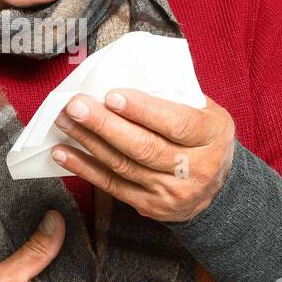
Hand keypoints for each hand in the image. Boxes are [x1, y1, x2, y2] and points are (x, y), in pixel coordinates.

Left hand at [51, 88, 235, 222]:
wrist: (218, 187)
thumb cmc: (203, 137)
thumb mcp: (205, 111)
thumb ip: (175, 96)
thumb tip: (128, 76)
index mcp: (212, 136)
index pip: (176, 124)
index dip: (143, 110)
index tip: (112, 96)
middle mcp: (196, 168)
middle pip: (144, 147)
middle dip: (105, 125)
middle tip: (76, 106)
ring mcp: (172, 191)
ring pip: (123, 165)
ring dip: (88, 142)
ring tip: (65, 121)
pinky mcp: (151, 206)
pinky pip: (112, 186)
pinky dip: (85, 168)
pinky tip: (63, 153)